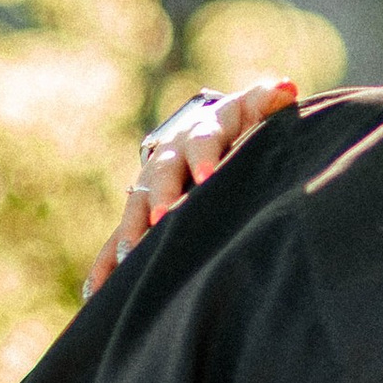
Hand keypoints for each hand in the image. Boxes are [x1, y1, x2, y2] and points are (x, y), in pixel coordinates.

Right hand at [82, 78, 298, 296]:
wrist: (209, 134)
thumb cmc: (243, 126)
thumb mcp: (255, 110)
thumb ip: (269, 99)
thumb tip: (286, 88)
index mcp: (201, 132)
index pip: (202, 142)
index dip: (204, 157)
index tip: (207, 177)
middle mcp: (170, 157)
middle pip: (162, 175)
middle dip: (162, 197)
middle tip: (163, 219)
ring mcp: (150, 187)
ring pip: (135, 208)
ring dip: (130, 231)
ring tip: (129, 256)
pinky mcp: (139, 216)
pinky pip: (116, 241)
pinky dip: (107, 266)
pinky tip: (96, 295)